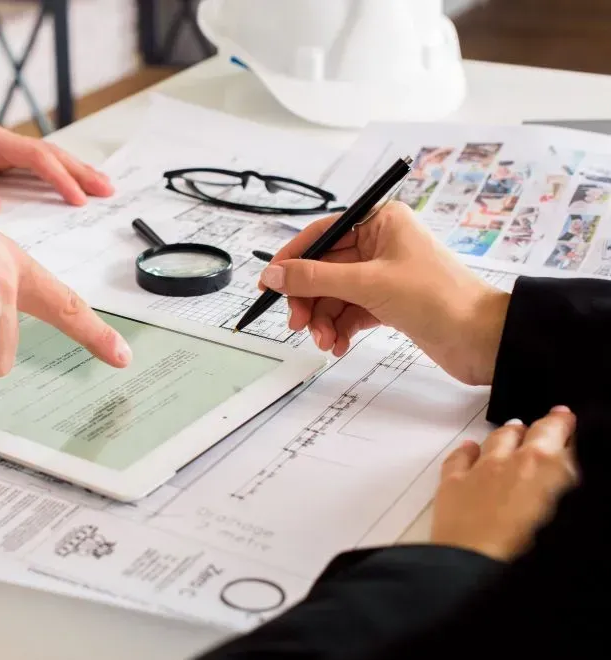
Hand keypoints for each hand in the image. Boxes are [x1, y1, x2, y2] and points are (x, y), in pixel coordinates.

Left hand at [0, 123, 113, 214]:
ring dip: (74, 175)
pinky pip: (34, 174)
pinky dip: (56, 182)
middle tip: (107, 189)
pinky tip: (71, 195)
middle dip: (79, 171)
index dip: (59, 177)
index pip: (34, 156)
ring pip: (45, 162)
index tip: (77, 199)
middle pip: (49, 154)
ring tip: (101, 190)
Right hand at [259, 201, 508, 384]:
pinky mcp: (389, 302)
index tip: (269, 284)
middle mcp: (381, 243)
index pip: (321, 234)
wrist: (483, 339)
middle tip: (297, 323)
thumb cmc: (439, 298)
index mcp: (381, 222)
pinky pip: (350, 311)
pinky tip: (338, 345)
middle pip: (324, 268)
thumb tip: (273, 274)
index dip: (292, 259)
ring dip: (323, 319)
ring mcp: (385, 274)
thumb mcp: (368, 284)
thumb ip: (315, 278)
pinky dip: (340, 329)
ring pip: (334, 294)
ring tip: (325, 341)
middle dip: (308, 299)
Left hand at [430, 406, 577, 560]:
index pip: (564, 436)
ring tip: (516, 430)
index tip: (571, 422)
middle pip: (535, 431)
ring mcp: (482, 469)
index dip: (569, 428)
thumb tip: (563, 477)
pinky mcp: (453, 483)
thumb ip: (562, 488)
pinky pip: (460, 457)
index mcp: (551, 469)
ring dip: (510, 433)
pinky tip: (471, 449)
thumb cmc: (526, 553)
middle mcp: (516, 461)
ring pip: (498, 438)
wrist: (478, 567)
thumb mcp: (562, 518)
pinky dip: (468, 451)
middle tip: (555, 419)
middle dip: (547, 424)